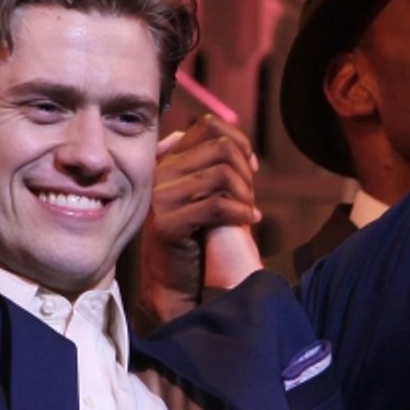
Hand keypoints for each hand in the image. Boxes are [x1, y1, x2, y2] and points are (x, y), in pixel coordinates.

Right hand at [138, 115, 260, 322]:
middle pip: (220, 147)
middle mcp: (159, 173)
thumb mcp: (202, 192)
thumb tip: (234, 139)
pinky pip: (217, 205)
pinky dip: (242, 213)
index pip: (208, 126)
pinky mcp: (167, 224)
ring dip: (246, 194)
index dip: (238, 141)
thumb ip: (211, 164)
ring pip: (221, 174)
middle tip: (250, 195)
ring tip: (249, 211)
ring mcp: (160, 198)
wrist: (173, 283)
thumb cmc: (195, 237)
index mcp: (167, 160)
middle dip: (245, 170)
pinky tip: (250, 222)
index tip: (249, 168)